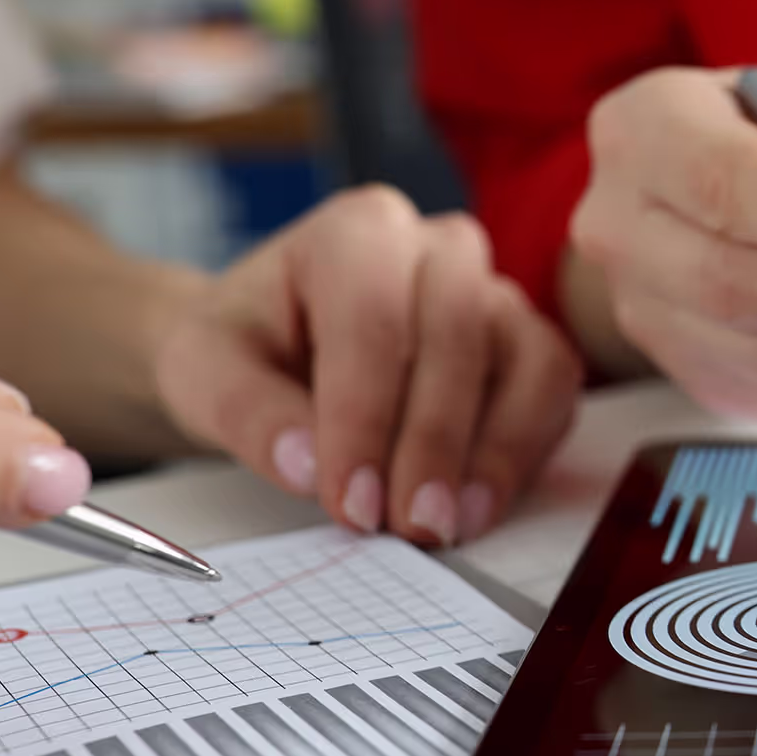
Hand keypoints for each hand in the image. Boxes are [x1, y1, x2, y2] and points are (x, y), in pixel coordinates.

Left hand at [154, 187, 581, 544]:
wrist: (280, 347)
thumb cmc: (250, 346)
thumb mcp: (202, 368)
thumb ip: (243, 409)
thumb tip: (307, 465)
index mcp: (357, 232)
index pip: (373, 317)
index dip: (366, 417)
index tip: (350, 501)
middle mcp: (440, 249)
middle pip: (458, 334)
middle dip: (433, 441)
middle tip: (408, 524)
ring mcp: (496, 293)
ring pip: (525, 359)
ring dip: (494, 452)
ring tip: (448, 523)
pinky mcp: (530, 344)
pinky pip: (554, 391)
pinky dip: (526, 453)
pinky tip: (478, 505)